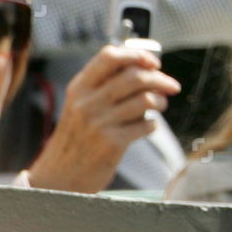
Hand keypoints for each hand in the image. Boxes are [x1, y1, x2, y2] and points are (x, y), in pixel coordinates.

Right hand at [25, 45, 180, 192]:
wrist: (60, 176)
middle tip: (171, 86)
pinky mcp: (112, 143)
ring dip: (160, 101)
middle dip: (160, 79)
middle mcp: (88, 102)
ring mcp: (100, 122)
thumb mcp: (80, 105)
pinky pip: (145, 125)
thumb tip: (144, 67)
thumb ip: (104, 85)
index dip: (137, 55)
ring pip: (145, 99)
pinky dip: (152, 124)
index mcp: (80, 87)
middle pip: (134, 76)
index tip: (153, 62)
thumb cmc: (77, 137)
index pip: (110, 56)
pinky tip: (147, 126)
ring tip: (160, 105)